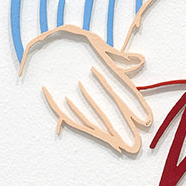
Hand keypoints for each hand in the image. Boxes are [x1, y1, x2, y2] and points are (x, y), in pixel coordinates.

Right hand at [19, 26, 152, 153]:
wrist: (40, 42)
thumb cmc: (73, 42)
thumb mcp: (97, 43)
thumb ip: (119, 57)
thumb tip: (141, 62)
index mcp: (100, 65)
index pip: (122, 91)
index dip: (135, 107)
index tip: (145, 121)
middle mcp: (87, 80)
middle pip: (109, 107)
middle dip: (124, 127)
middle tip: (136, 143)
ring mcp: (70, 89)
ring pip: (92, 115)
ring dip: (108, 132)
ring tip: (121, 144)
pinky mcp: (56, 96)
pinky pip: (73, 115)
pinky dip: (87, 127)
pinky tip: (98, 135)